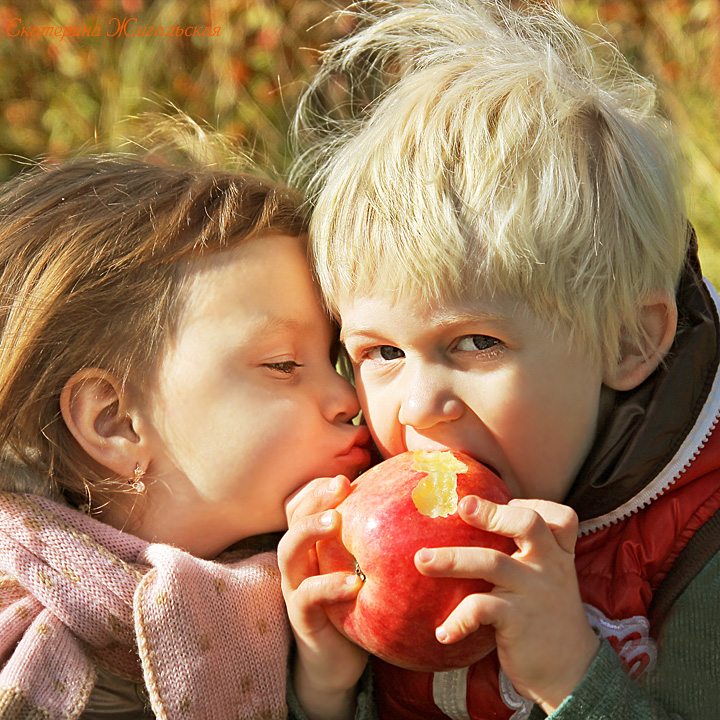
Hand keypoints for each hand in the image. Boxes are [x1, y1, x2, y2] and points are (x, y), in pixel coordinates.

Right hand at [279, 475, 368, 719]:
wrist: (338, 661)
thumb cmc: (356, 605)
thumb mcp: (363, 566)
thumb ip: (373, 539)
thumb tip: (413, 502)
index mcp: (312, 545)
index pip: (303, 505)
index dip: (318, 488)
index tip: (346, 477)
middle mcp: (298, 562)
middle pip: (293, 520)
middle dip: (315, 498)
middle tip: (341, 484)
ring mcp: (295, 588)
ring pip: (288, 551)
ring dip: (311, 531)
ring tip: (336, 521)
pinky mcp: (301, 618)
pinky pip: (307, 597)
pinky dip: (328, 586)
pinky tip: (353, 583)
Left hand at [415, 497, 599, 713]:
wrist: (571, 674)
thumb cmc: (545, 617)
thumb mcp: (547, 580)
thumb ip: (524, 555)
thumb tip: (471, 526)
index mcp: (558, 554)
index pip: (561, 517)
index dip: (535, 504)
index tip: (508, 502)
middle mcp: (550, 567)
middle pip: (528, 524)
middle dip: (492, 512)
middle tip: (461, 506)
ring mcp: (535, 592)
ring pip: (491, 562)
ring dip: (451, 559)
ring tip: (421, 561)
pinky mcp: (519, 621)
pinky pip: (482, 609)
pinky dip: (458, 619)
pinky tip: (442, 632)